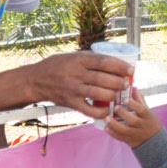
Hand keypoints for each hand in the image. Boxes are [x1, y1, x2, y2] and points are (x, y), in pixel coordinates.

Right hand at [10, 52, 132, 119]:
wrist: (35, 81)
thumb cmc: (56, 66)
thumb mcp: (71, 56)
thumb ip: (89, 59)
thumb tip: (113, 61)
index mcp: (78, 60)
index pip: (103, 61)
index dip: (119, 66)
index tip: (131, 69)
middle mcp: (76, 74)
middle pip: (103, 78)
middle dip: (119, 82)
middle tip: (127, 84)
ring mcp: (73, 89)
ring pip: (98, 93)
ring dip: (113, 95)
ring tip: (120, 95)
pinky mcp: (70, 102)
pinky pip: (88, 109)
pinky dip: (100, 111)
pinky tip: (108, 110)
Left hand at [106, 88, 162, 147]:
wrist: (154, 141)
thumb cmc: (150, 122)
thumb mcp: (148, 111)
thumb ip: (139, 100)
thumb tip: (133, 87)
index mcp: (147, 116)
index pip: (141, 109)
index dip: (133, 104)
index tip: (125, 99)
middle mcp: (141, 125)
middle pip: (132, 120)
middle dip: (123, 113)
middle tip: (115, 107)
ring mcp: (135, 134)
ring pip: (124, 130)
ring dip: (114, 124)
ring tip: (106, 118)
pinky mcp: (129, 140)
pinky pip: (120, 137)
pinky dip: (112, 133)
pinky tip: (106, 128)